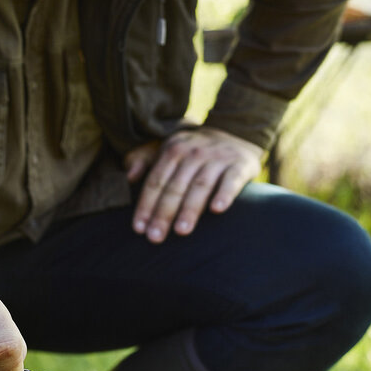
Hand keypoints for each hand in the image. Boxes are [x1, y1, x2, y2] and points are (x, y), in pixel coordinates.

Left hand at [125, 126, 262, 242]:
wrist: (236, 133)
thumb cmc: (196, 151)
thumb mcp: (170, 148)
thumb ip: (145, 160)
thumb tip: (129, 177)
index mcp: (173, 149)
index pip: (156, 180)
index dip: (146, 205)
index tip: (139, 228)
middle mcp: (195, 152)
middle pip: (175, 186)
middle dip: (164, 213)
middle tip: (156, 237)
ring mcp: (219, 158)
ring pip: (201, 185)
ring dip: (190, 208)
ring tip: (181, 230)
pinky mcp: (241, 165)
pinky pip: (232, 181)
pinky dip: (224, 194)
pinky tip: (217, 209)